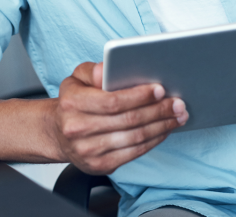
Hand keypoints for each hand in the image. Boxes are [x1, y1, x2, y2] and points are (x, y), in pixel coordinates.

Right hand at [49, 62, 187, 173]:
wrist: (57, 132)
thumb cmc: (73, 101)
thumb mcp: (76, 78)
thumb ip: (92, 70)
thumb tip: (107, 69)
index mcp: (73, 103)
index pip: (112, 101)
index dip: (139, 96)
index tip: (160, 90)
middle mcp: (78, 129)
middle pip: (128, 120)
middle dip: (158, 111)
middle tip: (178, 103)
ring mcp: (89, 151)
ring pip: (134, 138)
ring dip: (161, 126)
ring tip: (177, 116)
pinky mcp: (99, 166)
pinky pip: (133, 153)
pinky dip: (153, 140)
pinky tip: (164, 129)